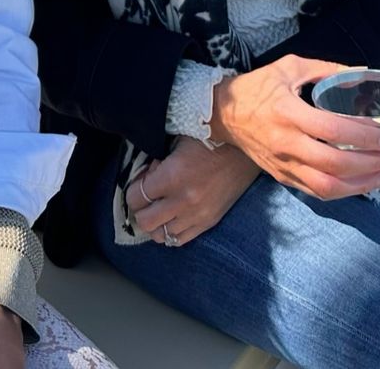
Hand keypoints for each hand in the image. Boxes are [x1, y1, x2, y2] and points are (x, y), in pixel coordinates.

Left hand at [125, 136, 260, 246]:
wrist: (246, 149)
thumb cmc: (210, 139)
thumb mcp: (178, 142)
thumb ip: (158, 163)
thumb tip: (146, 178)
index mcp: (173, 176)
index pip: (136, 197)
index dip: (133, 190)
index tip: (140, 182)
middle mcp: (183, 200)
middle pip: (145, 221)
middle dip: (140, 209)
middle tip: (146, 199)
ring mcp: (197, 214)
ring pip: (160, 235)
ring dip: (156, 222)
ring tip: (160, 208)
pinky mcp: (210, 222)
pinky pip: (180, 240)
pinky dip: (171, 231)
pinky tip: (173, 217)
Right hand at [211, 55, 379, 198]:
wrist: (223, 114)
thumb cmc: (258, 87)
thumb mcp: (290, 67)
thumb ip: (327, 69)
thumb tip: (363, 71)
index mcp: (287, 112)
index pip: (331, 130)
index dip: (362, 135)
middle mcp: (285, 143)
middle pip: (333, 164)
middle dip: (370, 163)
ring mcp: (284, 165)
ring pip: (327, 187)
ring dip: (362, 184)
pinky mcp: (283, 178)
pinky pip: (317, 192)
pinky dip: (345, 191)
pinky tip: (364, 183)